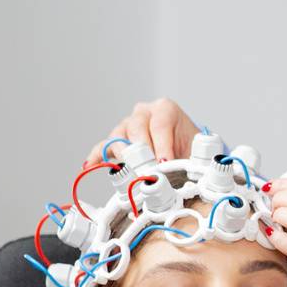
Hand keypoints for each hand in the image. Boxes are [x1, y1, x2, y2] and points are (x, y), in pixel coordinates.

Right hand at [85, 98, 199, 165]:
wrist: (187, 153)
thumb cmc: (190, 150)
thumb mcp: (196, 151)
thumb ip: (191, 160)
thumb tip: (180, 176)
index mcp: (165, 109)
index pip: (160, 124)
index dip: (162, 145)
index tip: (165, 162)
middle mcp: (144, 113)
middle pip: (137, 127)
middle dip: (143, 151)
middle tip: (149, 170)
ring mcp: (128, 126)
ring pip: (119, 135)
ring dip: (124, 155)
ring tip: (131, 170)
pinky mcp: (117, 141)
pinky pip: (103, 146)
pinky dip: (97, 156)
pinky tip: (90, 165)